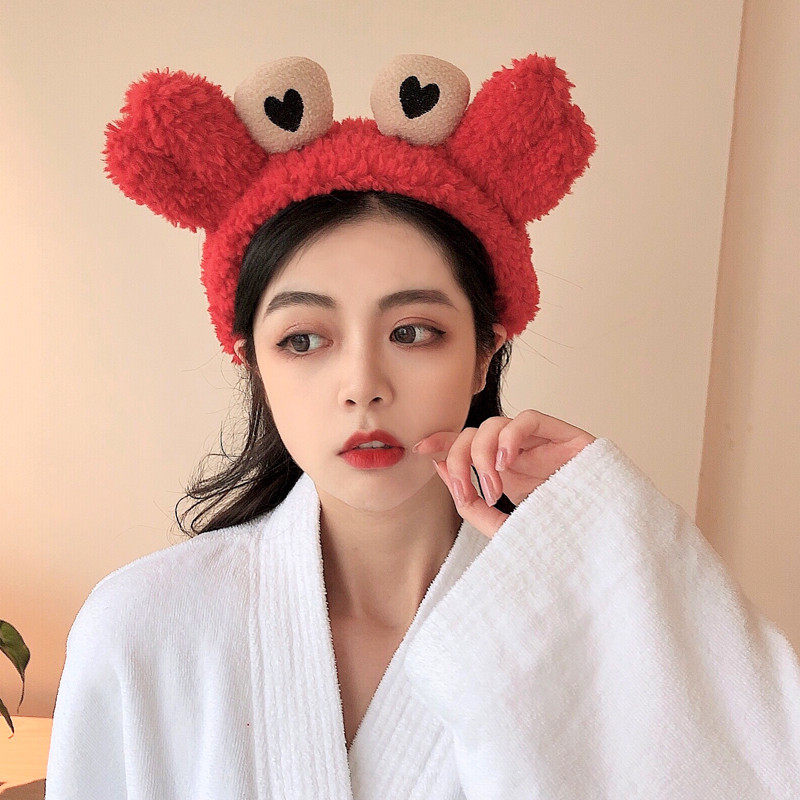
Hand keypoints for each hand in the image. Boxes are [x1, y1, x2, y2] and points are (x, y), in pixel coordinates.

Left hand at [412, 409, 595, 539]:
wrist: (605, 551)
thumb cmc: (559, 541)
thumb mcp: (506, 528)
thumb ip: (474, 507)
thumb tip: (442, 469)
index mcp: (506, 473)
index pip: (468, 445)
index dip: (442, 440)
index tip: (420, 449)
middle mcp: (521, 455)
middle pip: (474, 434)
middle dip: (458, 458)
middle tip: (466, 493)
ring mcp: (542, 446)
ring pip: (495, 424)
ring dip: (482, 455)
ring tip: (493, 490)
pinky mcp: (568, 438)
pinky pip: (529, 419)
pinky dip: (510, 436)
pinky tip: (506, 463)